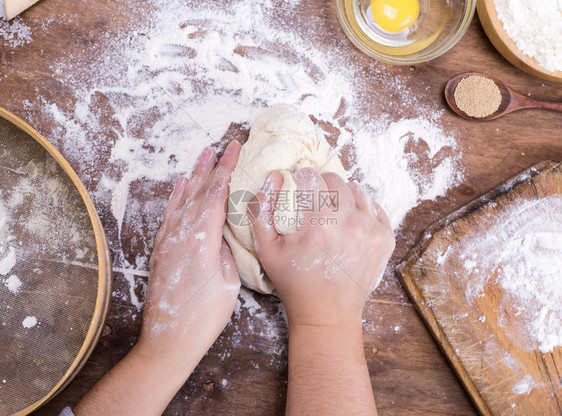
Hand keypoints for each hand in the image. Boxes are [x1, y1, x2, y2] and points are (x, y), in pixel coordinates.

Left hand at [137, 141, 241, 373]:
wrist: (169, 339)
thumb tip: (222, 230)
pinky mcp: (161, 250)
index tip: (234, 149)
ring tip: (201, 157)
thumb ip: (224, 249)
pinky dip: (176, 198)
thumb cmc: (204, 316)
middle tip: (220, 146)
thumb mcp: (227, 281)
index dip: (226, 169)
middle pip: (198, 192)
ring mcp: (167, 241)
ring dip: (193, 177)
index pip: (215, 195)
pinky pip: (169, 215)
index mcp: (200, 239)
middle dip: (211, 167)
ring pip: (182, 200)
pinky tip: (180, 187)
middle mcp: (180, 234)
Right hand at [250, 168, 394, 327]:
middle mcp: (350, 222)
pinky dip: (363, 209)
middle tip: (315, 199)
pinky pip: (376, 207)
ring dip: (344, 195)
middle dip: (323, 184)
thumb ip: (262, 211)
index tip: (299, 187)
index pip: (312, 176)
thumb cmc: (294, 282)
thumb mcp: (267, 250)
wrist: (327, 314)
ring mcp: (372, 230)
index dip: (302, 178)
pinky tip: (350, 221)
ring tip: (333, 210)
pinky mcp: (385, 239)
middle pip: (337, 179)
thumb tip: (273, 178)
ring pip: (358, 190)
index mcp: (320, 222)